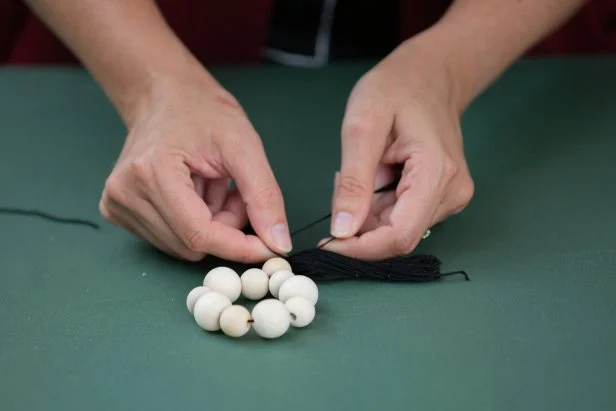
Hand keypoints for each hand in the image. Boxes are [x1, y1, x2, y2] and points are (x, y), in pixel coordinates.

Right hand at [99, 70, 290, 261]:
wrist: (163, 94)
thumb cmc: (202, 110)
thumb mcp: (244, 146)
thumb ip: (264, 196)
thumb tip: (278, 244)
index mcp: (151, 172)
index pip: (199, 235)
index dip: (239, 247)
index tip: (270, 247)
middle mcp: (125, 193)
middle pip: (192, 244)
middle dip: (226, 227)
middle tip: (235, 191)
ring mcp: (117, 203)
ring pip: (183, 246)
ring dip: (211, 224)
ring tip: (214, 185)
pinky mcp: (118, 210)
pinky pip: (169, 238)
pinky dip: (193, 223)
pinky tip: (196, 191)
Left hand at [323, 35, 474, 259]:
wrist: (430, 75)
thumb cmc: (396, 89)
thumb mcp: (362, 126)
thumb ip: (353, 181)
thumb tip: (342, 230)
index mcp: (436, 173)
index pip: (399, 235)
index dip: (360, 249)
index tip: (326, 243)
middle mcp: (452, 192)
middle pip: (398, 236)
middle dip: (360, 227)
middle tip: (340, 188)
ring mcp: (451, 196)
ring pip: (398, 229)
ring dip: (368, 214)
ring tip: (359, 172)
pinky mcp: (443, 196)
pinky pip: (403, 217)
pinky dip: (378, 207)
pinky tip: (373, 175)